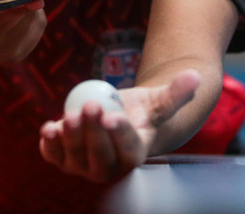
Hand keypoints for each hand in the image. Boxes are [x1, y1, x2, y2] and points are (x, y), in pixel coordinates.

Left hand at [39, 70, 200, 182]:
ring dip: (70, 137)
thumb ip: (177, 92)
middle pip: (99, 158)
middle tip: (91, 105)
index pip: (128, 150)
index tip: (112, 116)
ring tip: (71, 113)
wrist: (121, 118)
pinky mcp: (64, 159)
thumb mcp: (161, 100)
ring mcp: (84, 167)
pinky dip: (50, 144)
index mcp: (136, 155)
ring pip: (74, 159)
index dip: (119, 134)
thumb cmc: (145, 111)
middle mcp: (110, 169)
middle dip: (93, 133)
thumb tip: (194, 76)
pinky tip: (49, 127)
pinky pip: (54, 155)